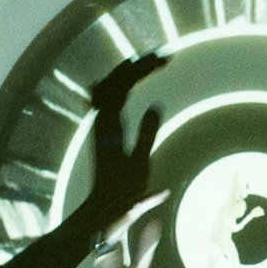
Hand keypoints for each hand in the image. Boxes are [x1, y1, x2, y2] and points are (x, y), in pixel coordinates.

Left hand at [85, 53, 167, 227]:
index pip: (125, 83)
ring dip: (129, 73)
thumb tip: (157, 106)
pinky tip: (125, 85)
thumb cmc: (122, 193)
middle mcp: (101, 119)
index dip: (145, 68)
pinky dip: (120, 86)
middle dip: (139, 65)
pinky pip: (109, 99)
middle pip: (116, 79)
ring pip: (110, 87)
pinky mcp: (104, 132)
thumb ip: (147, 134)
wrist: (102, 211)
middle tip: (163, 57)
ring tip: (149, 63)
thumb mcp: (139, 165)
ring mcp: (101, 125)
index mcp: (109, 123)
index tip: (165, 60)